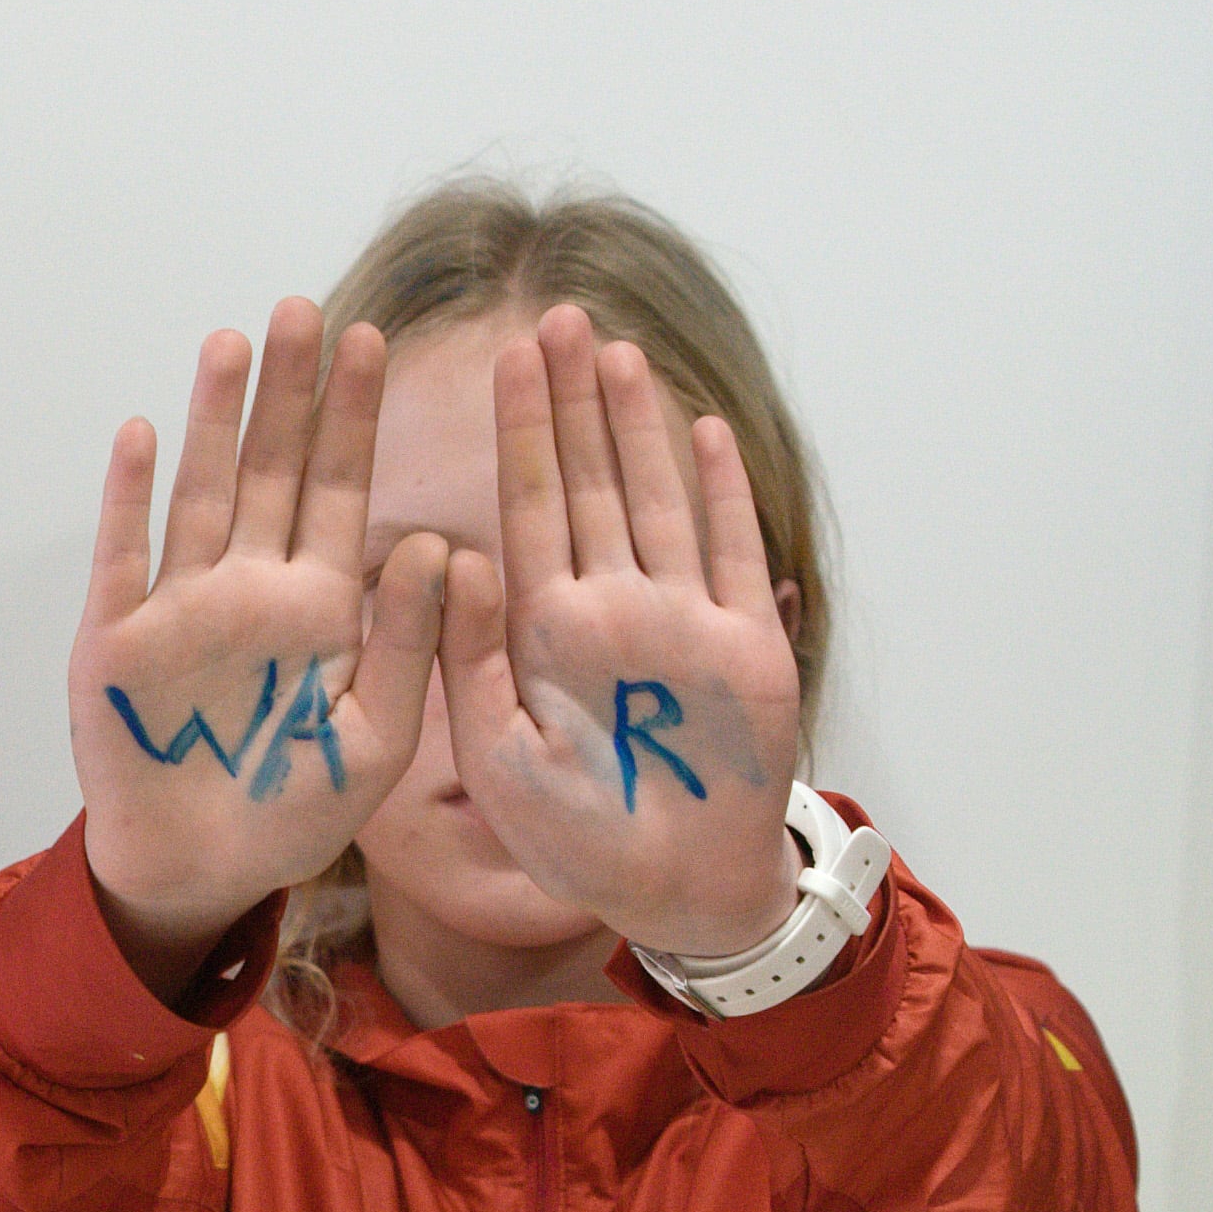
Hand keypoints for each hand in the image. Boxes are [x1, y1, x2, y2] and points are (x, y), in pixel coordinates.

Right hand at [70, 302, 462, 967]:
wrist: (200, 871)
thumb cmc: (294, 810)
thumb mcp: (379, 740)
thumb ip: (406, 645)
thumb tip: (429, 540)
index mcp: (321, 606)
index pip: (344, 489)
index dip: (356, 417)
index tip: (375, 340)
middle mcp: (252, 588)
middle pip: (272, 469)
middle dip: (288, 391)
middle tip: (303, 308)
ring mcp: (181, 607)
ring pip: (201, 493)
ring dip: (211, 419)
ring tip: (229, 342)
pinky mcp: (118, 640)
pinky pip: (124, 557)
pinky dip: (130, 498)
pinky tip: (141, 432)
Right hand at [447, 307, 802, 957]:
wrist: (700, 893)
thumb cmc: (583, 839)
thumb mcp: (496, 766)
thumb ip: (469, 658)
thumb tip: (452, 554)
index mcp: (552, 637)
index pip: (532, 503)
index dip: (523, 424)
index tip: (514, 357)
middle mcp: (627, 610)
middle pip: (595, 479)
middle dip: (573, 394)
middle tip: (559, 318)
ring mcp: (699, 619)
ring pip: (664, 493)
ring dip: (637, 418)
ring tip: (614, 350)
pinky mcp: (760, 641)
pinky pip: (739, 541)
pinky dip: (722, 481)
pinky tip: (700, 427)